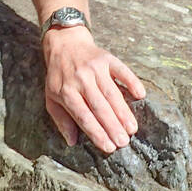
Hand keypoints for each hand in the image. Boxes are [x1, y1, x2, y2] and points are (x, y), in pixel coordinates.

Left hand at [41, 25, 145, 153]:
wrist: (64, 43)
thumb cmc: (58, 77)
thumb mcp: (51, 97)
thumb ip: (61, 120)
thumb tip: (71, 142)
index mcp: (65, 92)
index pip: (83, 116)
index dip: (97, 133)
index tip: (109, 147)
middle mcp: (80, 80)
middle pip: (99, 107)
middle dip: (112, 126)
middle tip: (124, 142)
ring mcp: (94, 68)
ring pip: (112, 93)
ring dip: (123, 112)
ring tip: (132, 128)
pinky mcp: (106, 58)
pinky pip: (122, 71)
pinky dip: (132, 82)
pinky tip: (140, 95)